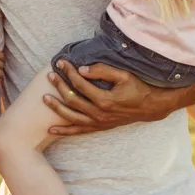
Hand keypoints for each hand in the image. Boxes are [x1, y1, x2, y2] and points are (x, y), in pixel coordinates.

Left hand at [44, 60, 176, 134]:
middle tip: (50, 75)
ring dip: (56, 108)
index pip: (80, 84)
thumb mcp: (123, 75)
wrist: (150, 107)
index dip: (68, 72)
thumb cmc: (137, 88)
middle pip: (72, 100)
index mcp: (105, 99)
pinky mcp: (99, 128)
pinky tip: (50, 130)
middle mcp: (99, 113)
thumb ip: (102, 71)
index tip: (60, 62)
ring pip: (71, 117)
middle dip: (59, 86)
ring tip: (44, 98)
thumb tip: (81, 69)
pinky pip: (78, 131)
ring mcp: (98, 123)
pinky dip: (64, 131)